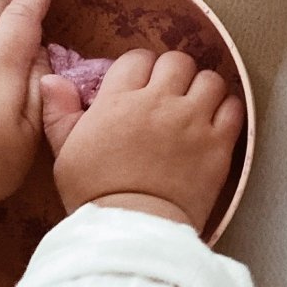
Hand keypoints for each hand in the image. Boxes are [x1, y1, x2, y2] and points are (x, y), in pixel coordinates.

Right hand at [42, 48, 243, 231]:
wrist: (134, 228)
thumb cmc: (95, 195)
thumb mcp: (65, 153)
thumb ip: (60, 112)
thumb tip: (53, 80)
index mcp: (119, 101)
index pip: (137, 59)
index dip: (141, 68)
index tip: (141, 85)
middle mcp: (159, 103)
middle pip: (177, 61)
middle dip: (174, 73)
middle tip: (171, 93)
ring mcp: (192, 122)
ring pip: (210, 79)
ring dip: (204, 88)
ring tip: (197, 105)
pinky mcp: (218, 144)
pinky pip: (234, 108)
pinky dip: (228, 109)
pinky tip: (217, 121)